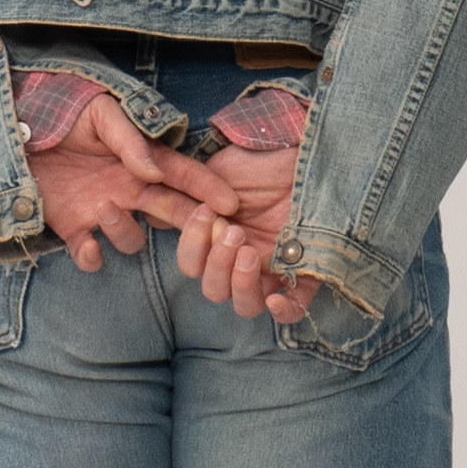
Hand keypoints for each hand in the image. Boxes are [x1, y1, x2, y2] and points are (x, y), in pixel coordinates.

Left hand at [28, 92, 238, 272]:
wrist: (18, 127)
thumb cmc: (64, 112)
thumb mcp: (101, 113)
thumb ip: (129, 140)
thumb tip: (153, 172)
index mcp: (141, 161)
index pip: (182, 176)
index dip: (207, 188)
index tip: (230, 202)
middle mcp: (128, 190)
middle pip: (170, 213)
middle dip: (192, 224)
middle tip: (207, 234)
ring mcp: (102, 212)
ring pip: (132, 239)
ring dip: (124, 230)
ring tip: (103, 206)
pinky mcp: (72, 228)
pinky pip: (91, 255)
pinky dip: (92, 257)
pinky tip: (88, 244)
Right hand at [174, 142, 323, 322]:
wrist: (307, 155)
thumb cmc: (264, 162)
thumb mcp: (221, 173)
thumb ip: (193, 195)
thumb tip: (159, 219)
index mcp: (218, 240)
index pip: (192, 265)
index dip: (192, 247)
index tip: (207, 213)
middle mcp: (241, 260)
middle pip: (214, 291)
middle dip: (217, 263)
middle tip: (234, 231)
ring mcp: (273, 270)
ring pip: (246, 305)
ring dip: (240, 285)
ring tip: (249, 254)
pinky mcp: (306, 273)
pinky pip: (294, 310)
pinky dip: (283, 312)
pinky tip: (275, 299)